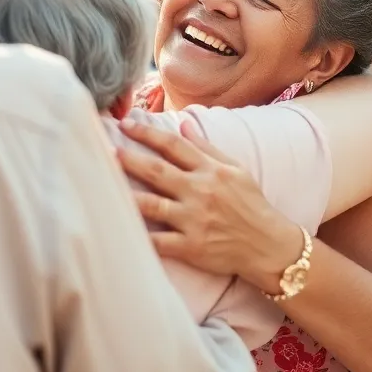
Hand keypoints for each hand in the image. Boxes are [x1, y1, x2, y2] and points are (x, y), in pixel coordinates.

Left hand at [115, 117, 303, 292]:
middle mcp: (200, 192)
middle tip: (105, 149)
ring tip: (103, 185)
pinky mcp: (191, 247)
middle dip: (129, 158)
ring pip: (153, 205)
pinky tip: (119, 230)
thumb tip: (183, 125)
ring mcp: (194, 220)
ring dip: (127, 194)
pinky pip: (159, 242)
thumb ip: (207, 148)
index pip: (174, 146)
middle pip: (157, 171)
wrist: (268, 245)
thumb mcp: (235, 170)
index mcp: (210, 171)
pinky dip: (140, 237)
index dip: (148, 133)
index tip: (126, 123)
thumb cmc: (251, 205)